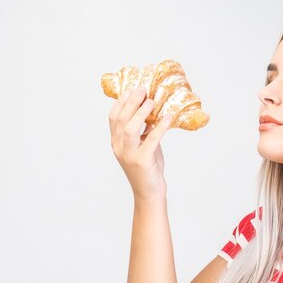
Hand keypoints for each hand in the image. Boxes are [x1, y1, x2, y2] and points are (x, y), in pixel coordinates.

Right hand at [109, 85, 173, 200]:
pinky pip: (151, 139)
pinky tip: (169, 117)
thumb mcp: (142, 146)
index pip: (113, 118)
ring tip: (152, 101)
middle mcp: (119, 148)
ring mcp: (129, 155)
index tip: (131, 89)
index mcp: (116, 143)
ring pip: (130, 128)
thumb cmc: (147, 169)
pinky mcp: (142, 161)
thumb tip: (152, 112)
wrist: (149, 193)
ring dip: (141, 112)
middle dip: (132, 102)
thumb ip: (144, 131)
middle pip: (121, 119)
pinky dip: (161, 127)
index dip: (121, 102)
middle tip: (143, 89)